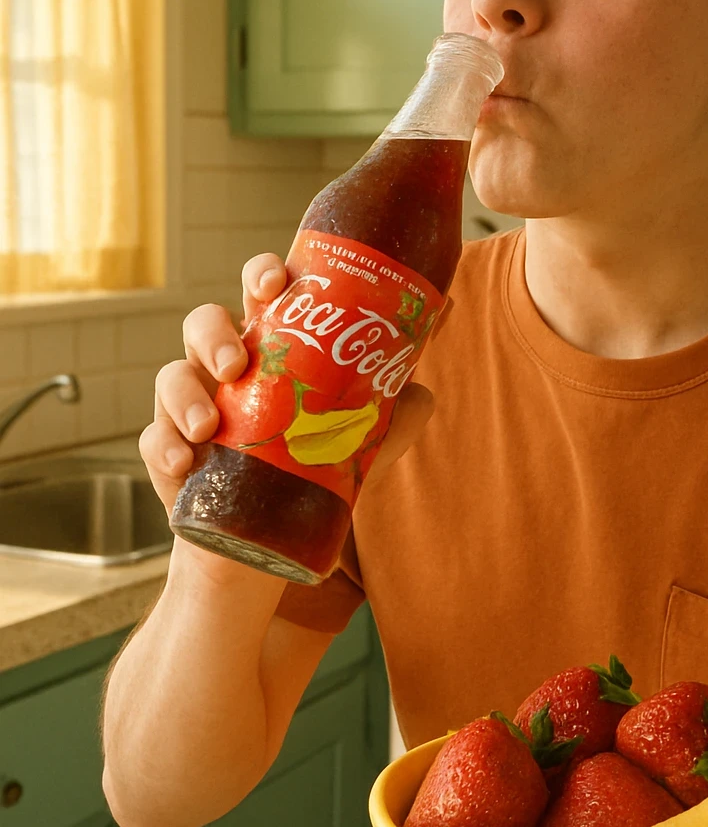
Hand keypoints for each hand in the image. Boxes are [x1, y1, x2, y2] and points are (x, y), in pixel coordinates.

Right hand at [139, 252, 441, 517]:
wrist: (263, 550)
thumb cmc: (310, 477)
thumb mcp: (361, 441)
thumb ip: (396, 405)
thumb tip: (434, 363)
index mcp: (270, 350)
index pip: (260, 295)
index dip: (262, 276)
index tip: (277, 282)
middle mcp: (224, 370)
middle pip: (203, 323)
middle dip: (214, 331)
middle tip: (237, 359)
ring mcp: (191, 410)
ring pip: (172, 377)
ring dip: (186, 393)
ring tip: (210, 423)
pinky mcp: (168, 456)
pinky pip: (154, 441)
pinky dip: (164, 448)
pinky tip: (183, 464)